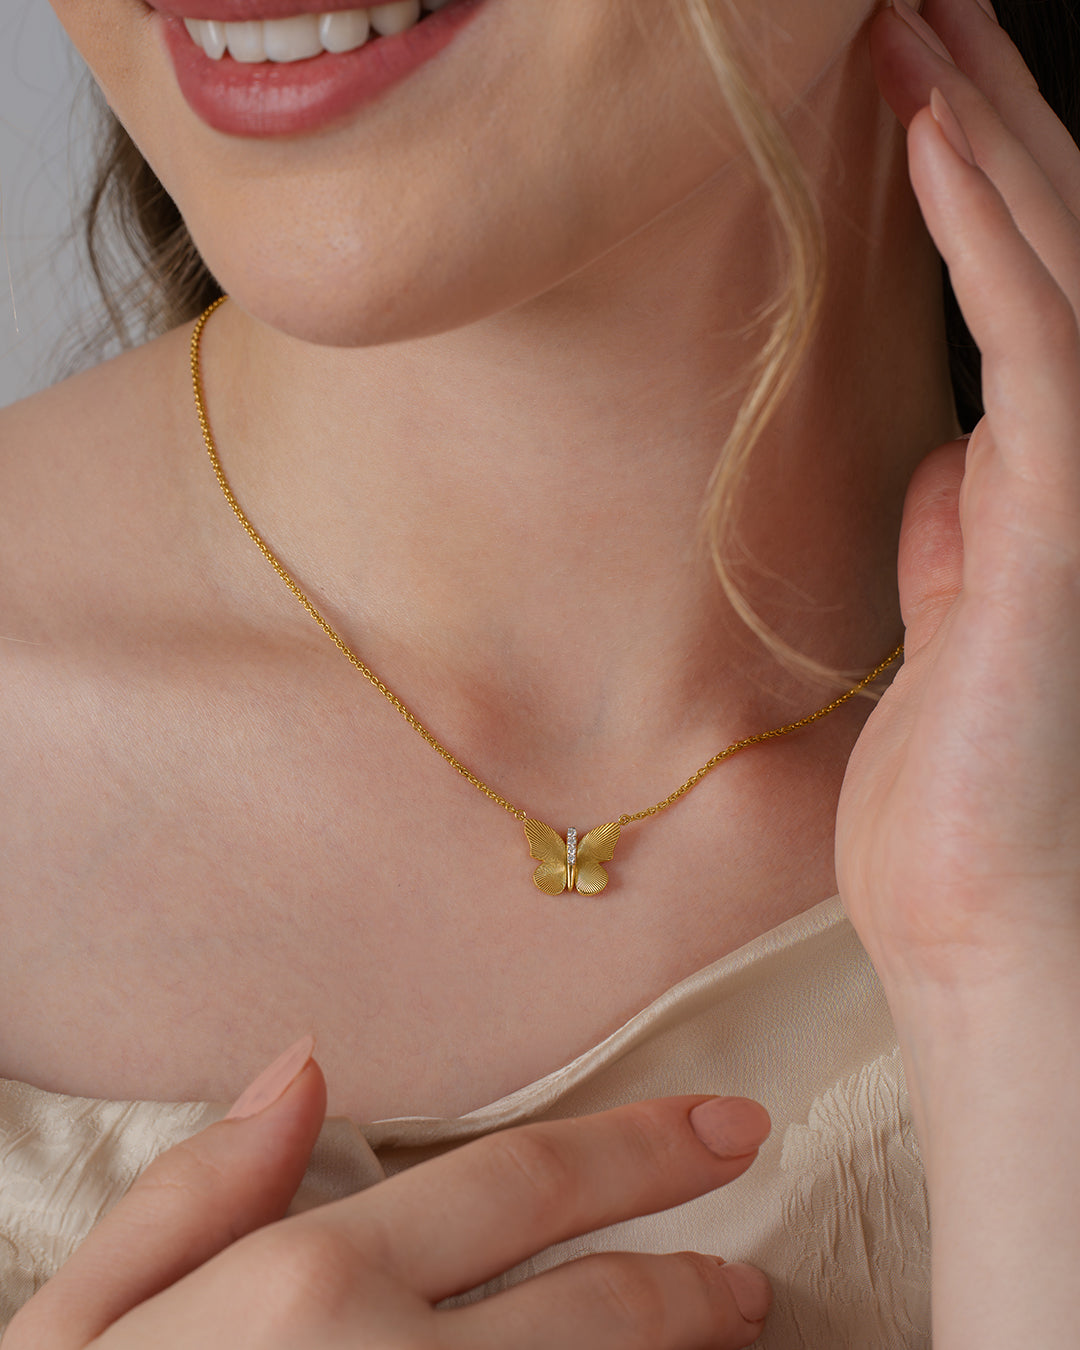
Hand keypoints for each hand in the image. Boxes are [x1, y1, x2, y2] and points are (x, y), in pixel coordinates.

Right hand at [4, 1040, 772, 1349]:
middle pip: (599, 1309)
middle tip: (750, 1276)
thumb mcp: (70, 1334)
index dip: (640, 1150)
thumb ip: (188, 1196)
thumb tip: (298, 1068)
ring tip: (731, 1342)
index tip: (726, 1130)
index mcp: (303, 1291)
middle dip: (691, 1283)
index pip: (519, 1184)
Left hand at [837, 0, 1079, 995]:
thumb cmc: (954, 780)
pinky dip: (982, 231)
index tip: (912, 79)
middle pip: (1046, 244)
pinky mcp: (1059, 518)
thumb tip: (954, 442)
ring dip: (982, 131)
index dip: (978, 172)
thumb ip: (964, 517)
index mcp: (1051, 472)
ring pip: (1048, 261)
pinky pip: (1030, 339)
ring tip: (914, 24)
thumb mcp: (950, 613)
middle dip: (984, 111)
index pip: (1026, 285)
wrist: (975, 904)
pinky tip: (934, 136)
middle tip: (912, 9)